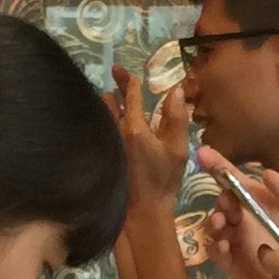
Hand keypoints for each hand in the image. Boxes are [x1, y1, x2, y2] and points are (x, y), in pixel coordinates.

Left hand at [110, 67, 193, 210]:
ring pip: (104, 115)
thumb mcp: (177, 149)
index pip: (132, 98)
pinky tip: (103, 118)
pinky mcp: (104, 154)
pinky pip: (102, 129)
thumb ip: (176, 119)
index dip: (132, 84)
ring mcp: (108, 143)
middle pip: (113, 101)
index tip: (131, 74)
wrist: (142, 209)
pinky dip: (103, 119)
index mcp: (135, 127)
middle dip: (116, 85)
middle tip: (115, 69)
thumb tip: (176, 91)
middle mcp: (117, 131)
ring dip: (105, 102)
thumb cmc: (163, 180)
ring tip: (105, 91)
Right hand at [201, 157, 278, 278]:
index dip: (218, 165)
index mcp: (257, 199)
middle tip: (228, 202)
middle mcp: (242, 217)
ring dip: (214, 221)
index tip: (203, 153)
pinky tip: (224, 245)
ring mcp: (235, 239)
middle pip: (222, 202)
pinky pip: (216, 252)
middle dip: (221, 200)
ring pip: (214, 226)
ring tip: (222, 222)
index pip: (234, 179)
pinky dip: (216, 247)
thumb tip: (266, 173)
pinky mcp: (232, 262)